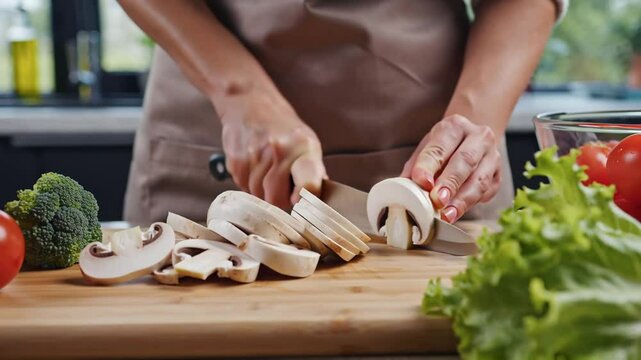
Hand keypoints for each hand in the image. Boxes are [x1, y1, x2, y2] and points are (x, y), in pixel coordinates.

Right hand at [219, 90, 325, 208]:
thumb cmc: (283, 127)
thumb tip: (319, 201)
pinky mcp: (236, 161)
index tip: (300, 203)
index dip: (305, 200)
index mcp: (304, 148)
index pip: (308, 183)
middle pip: (277, 200)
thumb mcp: (307, 142)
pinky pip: (243, 188)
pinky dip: (248, 184)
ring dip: (261, 192)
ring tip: (266, 172)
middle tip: (282, 187)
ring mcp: (256, 157)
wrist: (250, 101)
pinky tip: (253, 167)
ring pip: (258, 196)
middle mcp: (280, 151)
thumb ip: (314, 172)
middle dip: (279, 200)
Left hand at [401, 114, 501, 222]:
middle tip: (437, 200)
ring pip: (479, 180)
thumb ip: (415, 168)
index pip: (440, 146)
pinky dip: (470, 205)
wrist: (472, 141)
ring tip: (446, 214)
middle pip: (465, 161)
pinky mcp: (498, 175)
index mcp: (455, 127)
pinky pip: (486, 192)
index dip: (429, 165)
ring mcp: (492, 156)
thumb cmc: (445, 147)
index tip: (421, 182)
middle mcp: (478, 137)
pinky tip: (457, 212)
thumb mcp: (427, 148)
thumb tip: (403, 189)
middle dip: (450, 183)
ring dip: (462, 200)